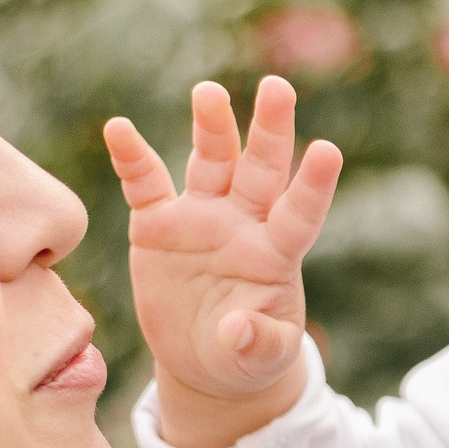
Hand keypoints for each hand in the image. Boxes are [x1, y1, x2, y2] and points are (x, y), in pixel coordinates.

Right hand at [105, 76, 342, 447]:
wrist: (203, 357)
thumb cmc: (245, 356)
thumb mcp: (259, 360)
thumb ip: (256, 343)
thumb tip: (236, 330)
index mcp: (276, 254)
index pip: (300, 214)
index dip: (313, 185)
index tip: (329, 150)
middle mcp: (243, 224)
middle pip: (260, 168)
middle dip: (270, 129)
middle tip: (278, 87)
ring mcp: (201, 218)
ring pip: (211, 161)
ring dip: (211, 127)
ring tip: (209, 93)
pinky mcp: (158, 225)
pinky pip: (145, 184)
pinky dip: (132, 157)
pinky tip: (120, 128)